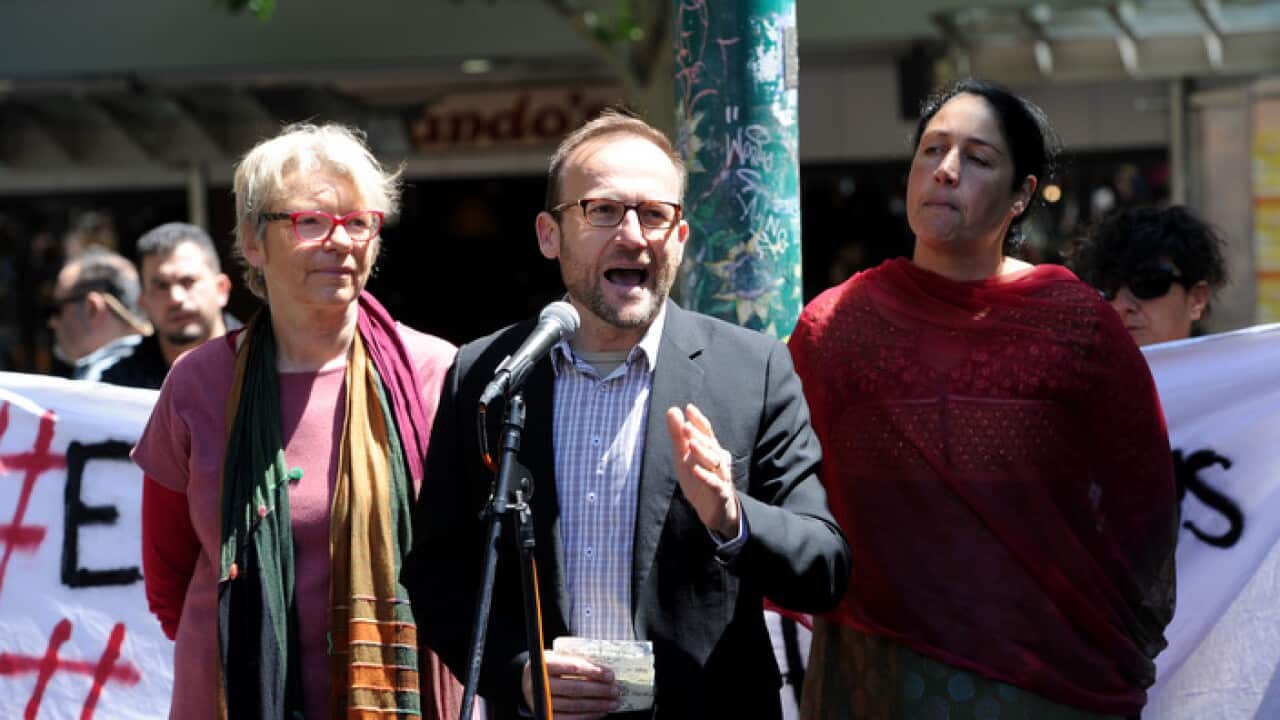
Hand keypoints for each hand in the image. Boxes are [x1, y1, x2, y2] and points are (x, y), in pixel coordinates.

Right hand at [522, 650, 619, 719]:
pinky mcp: (545, 714)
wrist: (528, 681)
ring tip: (612, 702)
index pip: (571, 667)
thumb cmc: (550, 667)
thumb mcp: (558, 657)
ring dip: (597, 705)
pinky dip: (587, 716)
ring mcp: (542, 701)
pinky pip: (569, 718)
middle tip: (615, 690)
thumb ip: (575, 661)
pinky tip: (600, 711)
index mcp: (544, 664)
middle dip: (599, 690)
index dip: (592, 671)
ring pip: (574, 705)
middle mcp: (540, 684)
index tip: (609, 674)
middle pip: (574, 688)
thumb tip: (605, 671)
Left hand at [666, 403, 737, 536]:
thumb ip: (678, 435)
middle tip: (686, 427)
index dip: (698, 420)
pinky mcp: (720, 493)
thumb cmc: (699, 477)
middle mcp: (719, 460)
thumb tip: (673, 409)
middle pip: (710, 445)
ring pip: (714, 462)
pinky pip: (714, 483)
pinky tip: (695, 470)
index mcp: (711, 449)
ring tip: (691, 444)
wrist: (713, 509)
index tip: (689, 408)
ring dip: (703, 452)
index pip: (706, 431)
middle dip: (698, 436)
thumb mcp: (683, 456)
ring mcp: (721, 476)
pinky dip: (705, 476)